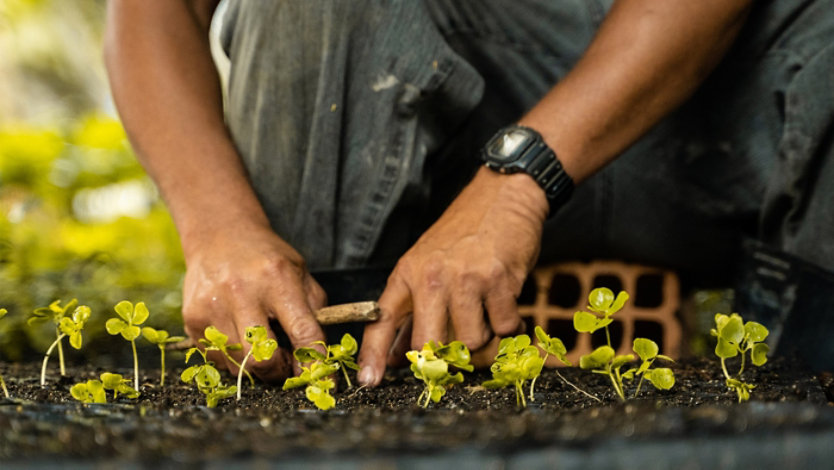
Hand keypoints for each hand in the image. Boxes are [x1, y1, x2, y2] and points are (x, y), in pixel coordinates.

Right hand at [181, 221, 326, 381]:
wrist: (220, 235)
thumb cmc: (267, 259)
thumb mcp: (300, 273)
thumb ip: (315, 312)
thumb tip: (318, 357)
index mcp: (278, 279)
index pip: (303, 331)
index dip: (314, 361)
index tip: (320, 378)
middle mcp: (242, 293)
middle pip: (263, 358)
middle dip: (279, 371)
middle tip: (286, 364)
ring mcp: (212, 307)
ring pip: (239, 364)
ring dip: (255, 366)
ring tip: (262, 345)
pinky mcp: (192, 319)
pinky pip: (217, 360)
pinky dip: (233, 360)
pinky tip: (239, 338)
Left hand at [357, 167, 548, 385]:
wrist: (502, 196)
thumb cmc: (463, 234)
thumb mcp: (426, 263)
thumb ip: (412, 308)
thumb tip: (398, 355)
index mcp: (407, 274)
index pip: (382, 321)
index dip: (373, 355)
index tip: (368, 382)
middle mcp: (432, 278)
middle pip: (430, 346)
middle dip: (445, 359)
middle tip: (458, 353)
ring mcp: (465, 279)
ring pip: (470, 343)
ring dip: (484, 338)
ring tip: (486, 313)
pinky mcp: (499, 280)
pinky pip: (504, 328)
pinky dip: (509, 323)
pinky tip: (505, 302)